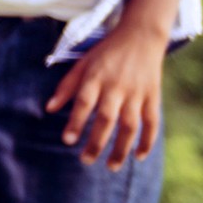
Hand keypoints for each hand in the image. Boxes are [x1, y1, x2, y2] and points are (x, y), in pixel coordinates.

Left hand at [45, 21, 167, 168]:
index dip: (76, 122)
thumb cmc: (106, 52)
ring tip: (111, 166)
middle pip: (107, 119)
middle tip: (85, 160)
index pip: (84, 102)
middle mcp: (117, 86)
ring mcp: (137, 92)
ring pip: (130, 125)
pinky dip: (148, 140)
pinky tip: (139, 157)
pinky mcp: (153, 96)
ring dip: (121, 148)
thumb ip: (67, 86)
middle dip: (96, 142)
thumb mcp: (83, 63)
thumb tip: (49, 109)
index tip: (67, 140)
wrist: (141, 36)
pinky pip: (152, 122)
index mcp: (96, 77)